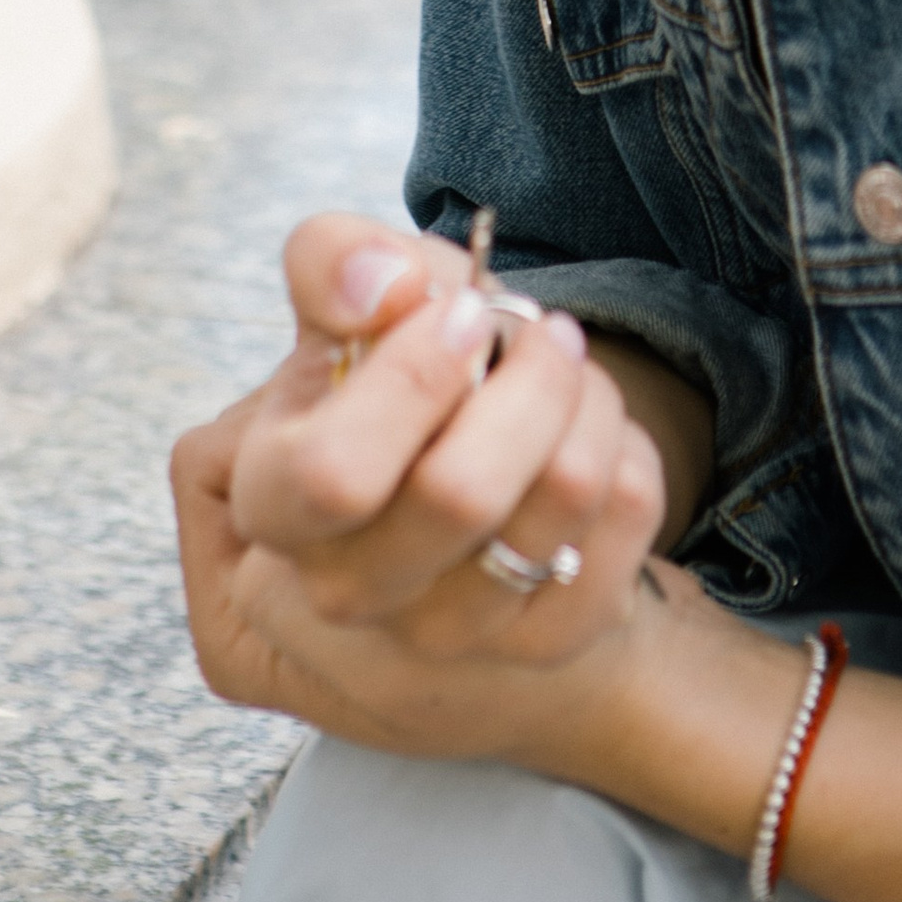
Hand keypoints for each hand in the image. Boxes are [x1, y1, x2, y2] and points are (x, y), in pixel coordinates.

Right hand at [223, 216, 662, 658]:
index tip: (465, 313)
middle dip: (528, 377)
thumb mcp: (348, 296)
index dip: (414, 377)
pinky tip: (588, 434)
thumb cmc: (393, 368)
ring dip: (585, 397)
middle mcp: (349, 590)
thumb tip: (387, 286)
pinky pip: (626, 514)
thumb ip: (332, 260)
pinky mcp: (547, 641)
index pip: (334, 474)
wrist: (458, 457)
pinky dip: (626, 443)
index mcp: (274, 505)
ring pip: (564, 495)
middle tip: (540, 330)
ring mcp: (448, 632)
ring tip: (564, 369)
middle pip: (461, 494)